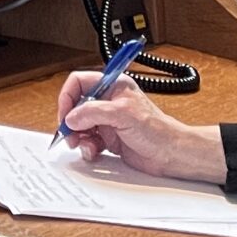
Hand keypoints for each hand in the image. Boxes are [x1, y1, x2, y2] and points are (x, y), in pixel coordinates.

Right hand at [53, 72, 226, 181]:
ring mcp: (108, 120)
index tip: (65, 114)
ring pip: (80, 125)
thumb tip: (71, 117)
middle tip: (69, 134)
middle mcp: (108, 101)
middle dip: (70, 121)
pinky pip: (89, 140)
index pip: (79, 82)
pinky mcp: (109, 138)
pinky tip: (94, 152)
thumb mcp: (122, 114)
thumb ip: (93, 112)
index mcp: (112, 86)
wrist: (171, 154)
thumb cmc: (157, 130)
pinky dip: (87, 147)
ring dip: (78, 136)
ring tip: (84, 145)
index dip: (68, 97)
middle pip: (76, 106)